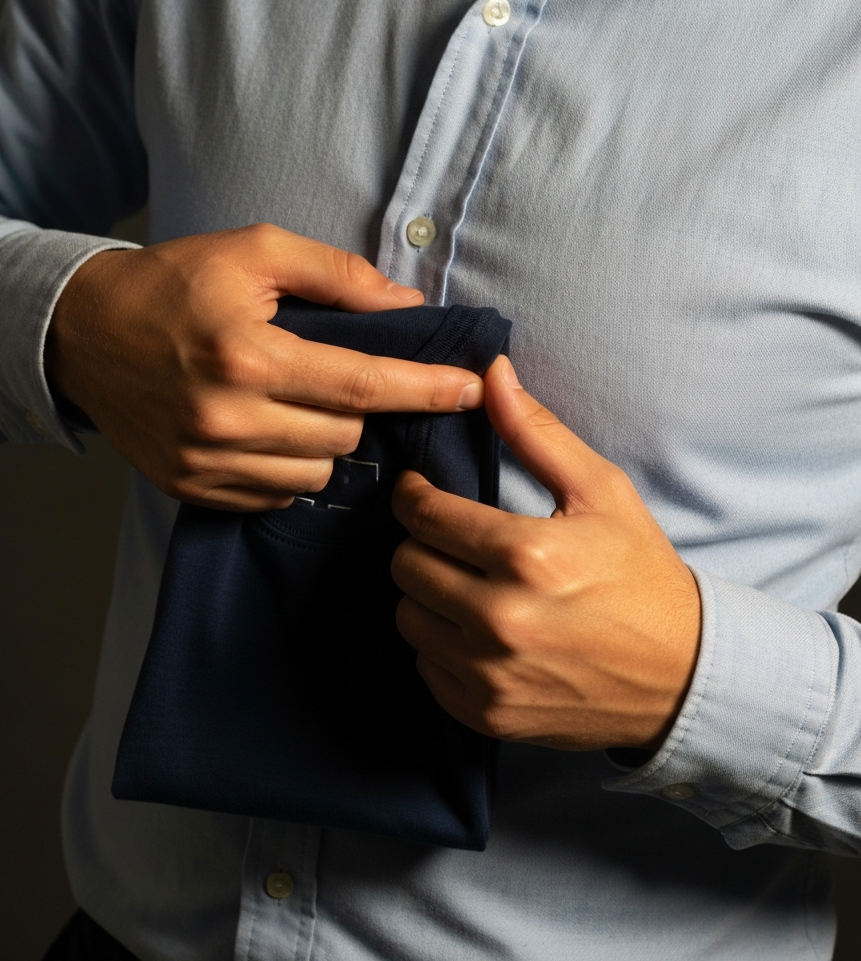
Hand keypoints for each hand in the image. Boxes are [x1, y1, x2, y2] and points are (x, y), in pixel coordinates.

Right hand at [45, 224, 482, 509]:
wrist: (82, 334)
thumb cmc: (172, 283)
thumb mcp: (254, 252)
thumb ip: (337, 275)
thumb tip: (407, 304)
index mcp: (248, 355)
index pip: (362, 385)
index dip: (424, 388)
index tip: (470, 389)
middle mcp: (227, 419)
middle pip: (345, 436)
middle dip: (356, 408)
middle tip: (327, 375)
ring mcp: (206, 462)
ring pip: (315, 473)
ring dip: (324, 441)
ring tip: (292, 403)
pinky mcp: (191, 488)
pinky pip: (275, 496)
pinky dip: (287, 467)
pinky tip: (265, 432)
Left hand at [390, 355, 700, 751]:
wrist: (681, 676)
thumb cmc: (640, 574)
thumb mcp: (601, 491)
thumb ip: (537, 431)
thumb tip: (492, 372)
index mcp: (526, 554)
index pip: (422, 515)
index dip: (413, 497)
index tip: (422, 493)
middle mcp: (500, 618)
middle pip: (405, 565)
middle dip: (421, 544)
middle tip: (451, 540)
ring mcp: (490, 674)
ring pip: (408, 616)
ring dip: (427, 595)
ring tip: (465, 584)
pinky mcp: (486, 714)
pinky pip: (425, 667)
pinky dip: (440, 646)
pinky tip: (477, 632)